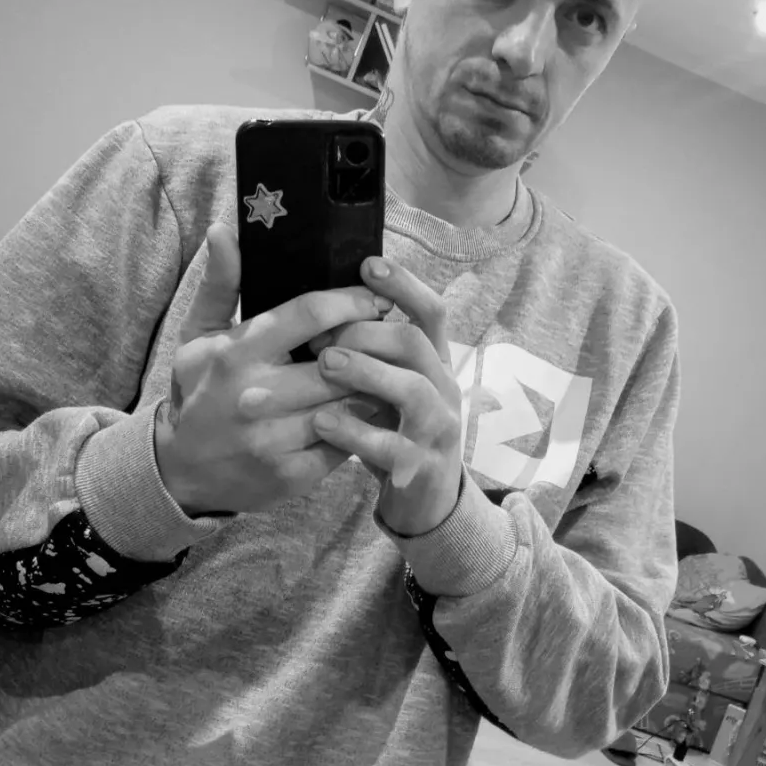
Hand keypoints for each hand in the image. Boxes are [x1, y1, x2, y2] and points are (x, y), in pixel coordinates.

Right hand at [154, 223, 393, 516]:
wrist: (181, 471)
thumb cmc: (199, 391)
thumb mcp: (198, 336)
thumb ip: (220, 284)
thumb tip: (225, 230)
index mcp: (236, 354)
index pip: (309, 315)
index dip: (352, 301)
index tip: (378, 297)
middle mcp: (255, 396)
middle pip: (340, 360)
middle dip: (372, 343)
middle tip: (394, 331)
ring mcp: (274, 440)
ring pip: (349, 403)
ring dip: (376, 383)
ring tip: (391, 367)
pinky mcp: (291, 475)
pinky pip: (346, 442)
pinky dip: (365, 424)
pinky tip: (374, 408)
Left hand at [309, 256, 463, 536]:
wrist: (425, 501)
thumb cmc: (395, 431)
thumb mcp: (390, 386)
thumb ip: (373, 350)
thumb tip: (331, 302)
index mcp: (434, 363)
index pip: (431, 312)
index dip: (404, 285)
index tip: (367, 264)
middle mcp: (443, 388)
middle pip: (417, 343)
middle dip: (368, 331)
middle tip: (322, 334)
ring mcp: (437, 428)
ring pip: (413, 390)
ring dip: (366, 372)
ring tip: (325, 365)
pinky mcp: (422, 466)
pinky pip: (392, 445)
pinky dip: (355, 430)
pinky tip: (322, 422)